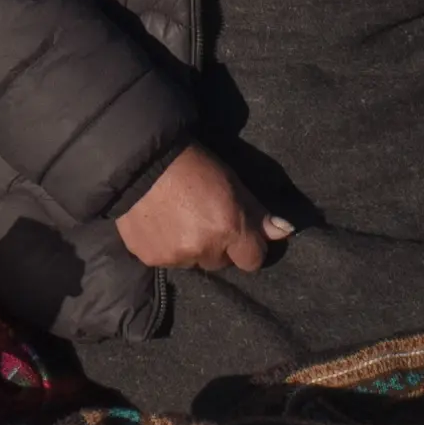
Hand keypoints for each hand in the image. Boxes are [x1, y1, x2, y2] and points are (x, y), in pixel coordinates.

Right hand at [117, 143, 287, 271]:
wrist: (139, 161)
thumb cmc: (193, 164)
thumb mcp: (233, 182)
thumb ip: (257, 213)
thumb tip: (284, 231)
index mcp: (230, 229)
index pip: (253, 260)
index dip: (248, 246)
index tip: (239, 233)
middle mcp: (205, 249)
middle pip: (221, 263)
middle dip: (217, 246)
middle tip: (203, 219)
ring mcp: (176, 257)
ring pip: (193, 263)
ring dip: (190, 248)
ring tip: (177, 219)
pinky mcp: (150, 259)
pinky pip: (167, 260)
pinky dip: (165, 246)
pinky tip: (159, 223)